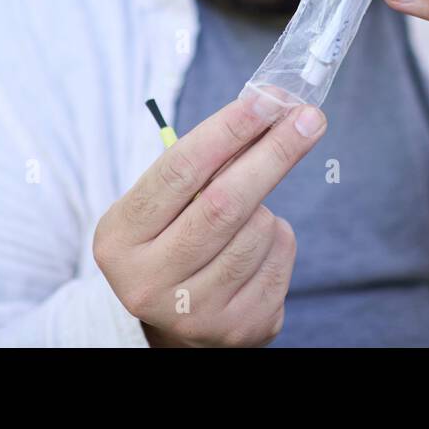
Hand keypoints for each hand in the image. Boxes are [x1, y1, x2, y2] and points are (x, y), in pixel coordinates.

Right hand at [93, 98, 326, 346]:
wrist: (176, 319)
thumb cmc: (174, 237)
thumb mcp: (165, 203)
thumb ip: (205, 164)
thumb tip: (270, 106)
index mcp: (119, 238)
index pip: (178, 171)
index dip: (227, 130)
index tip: (267, 99)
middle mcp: (148, 281)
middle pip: (224, 203)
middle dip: (273, 153)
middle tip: (308, 117)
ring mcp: (194, 313)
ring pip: (258, 230)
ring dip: (267, 207)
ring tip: (247, 214)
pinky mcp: (239, 329)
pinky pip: (279, 258)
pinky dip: (278, 238)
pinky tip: (257, 246)